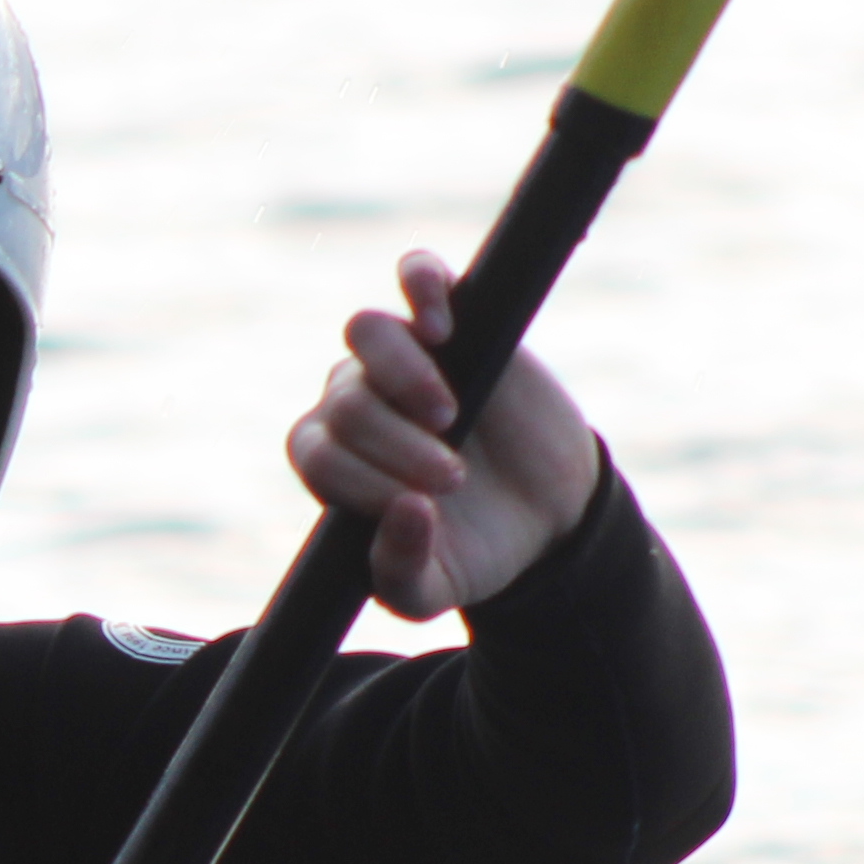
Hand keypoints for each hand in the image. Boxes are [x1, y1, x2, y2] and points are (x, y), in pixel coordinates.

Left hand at [287, 250, 602, 619]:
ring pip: (366, 334)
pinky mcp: (460, 321)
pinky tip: (442, 328)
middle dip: (395, 445)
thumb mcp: (431, 590)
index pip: (316, 450)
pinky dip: (421, 287)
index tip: (417, 505)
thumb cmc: (473, 551)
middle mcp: (357, 401)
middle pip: (345, 400)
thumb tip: (406, 511)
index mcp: (335, 461)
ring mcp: (405, 358)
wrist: (547, 520)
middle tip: (453, 478)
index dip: (359, 477)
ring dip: (402, 376)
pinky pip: (418, 274)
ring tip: (448, 414)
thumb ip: (400, 570)